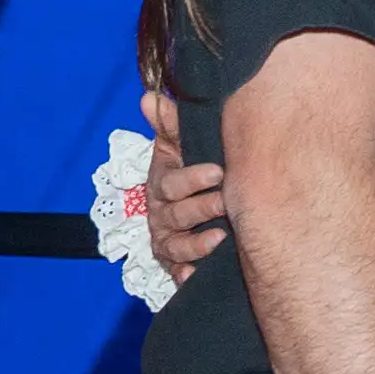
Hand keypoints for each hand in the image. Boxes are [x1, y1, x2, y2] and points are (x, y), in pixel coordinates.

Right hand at [140, 88, 235, 274]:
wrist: (197, 204)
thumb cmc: (190, 168)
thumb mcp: (180, 145)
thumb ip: (171, 123)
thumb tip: (149, 97)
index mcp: (162, 184)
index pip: (172, 183)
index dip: (193, 178)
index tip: (218, 171)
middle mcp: (161, 214)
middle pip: (177, 215)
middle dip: (201, 208)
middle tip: (225, 202)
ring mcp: (167, 240)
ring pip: (177, 246)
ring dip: (197, 244)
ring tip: (221, 238)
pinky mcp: (175, 263)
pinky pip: (177, 274)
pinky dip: (186, 276)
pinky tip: (197, 275)